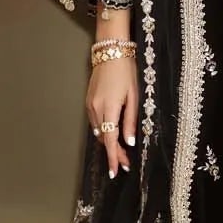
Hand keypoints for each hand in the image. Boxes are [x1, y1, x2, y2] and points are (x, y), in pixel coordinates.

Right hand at [86, 57, 138, 178]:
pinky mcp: (89, 100)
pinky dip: (103, 130)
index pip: (110, 139)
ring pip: (98, 131)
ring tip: (121, 152)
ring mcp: (90, 104)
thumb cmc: (127, 70)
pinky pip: (96, 121)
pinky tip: (112, 134)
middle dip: (113, 152)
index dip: (113, 157)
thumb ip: (130, 120)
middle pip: (103, 138)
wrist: (111, 51)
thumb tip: (128, 141)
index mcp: (109, 108)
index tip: (116, 171)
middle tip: (125, 164)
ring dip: (108, 142)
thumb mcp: (134, 96)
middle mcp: (96, 108)